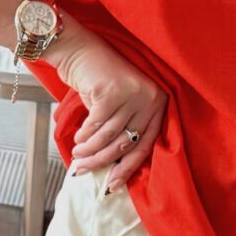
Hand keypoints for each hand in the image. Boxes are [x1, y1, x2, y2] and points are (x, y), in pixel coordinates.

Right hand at [56, 28, 167, 191]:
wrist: (81, 50)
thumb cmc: (100, 81)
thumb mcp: (120, 107)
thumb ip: (123, 131)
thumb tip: (113, 169)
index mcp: (157, 104)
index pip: (146, 144)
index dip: (128, 168)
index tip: (112, 184)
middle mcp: (149, 98)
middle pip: (127, 143)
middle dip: (103, 161)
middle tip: (84, 170)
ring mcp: (132, 94)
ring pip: (110, 136)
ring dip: (90, 150)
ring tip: (78, 155)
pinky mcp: (111, 91)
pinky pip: (96, 125)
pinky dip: (85, 136)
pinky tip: (78, 139)